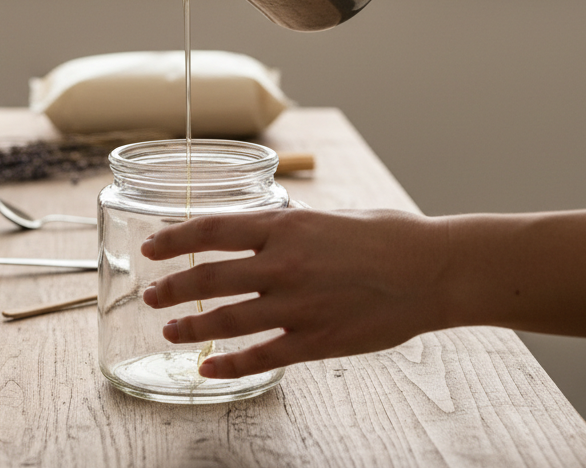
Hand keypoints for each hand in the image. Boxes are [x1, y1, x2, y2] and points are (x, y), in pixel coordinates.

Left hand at [140, 207, 451, 378]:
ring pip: (227, 320)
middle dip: (173, 288)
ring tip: (170, 332)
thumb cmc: (387, 238)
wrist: (434, 271)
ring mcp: (299, 306)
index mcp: (286, 226)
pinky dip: (229, 364)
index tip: (152, 248)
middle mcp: (285, 264)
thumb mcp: (329, 217)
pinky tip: (209, 368)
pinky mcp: (317, 340)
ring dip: (192, 328)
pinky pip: (261, 356)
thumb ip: (289, 228)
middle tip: (152, 295)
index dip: (175, 240)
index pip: (213, 230)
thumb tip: (258, 232)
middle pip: (209, 277)